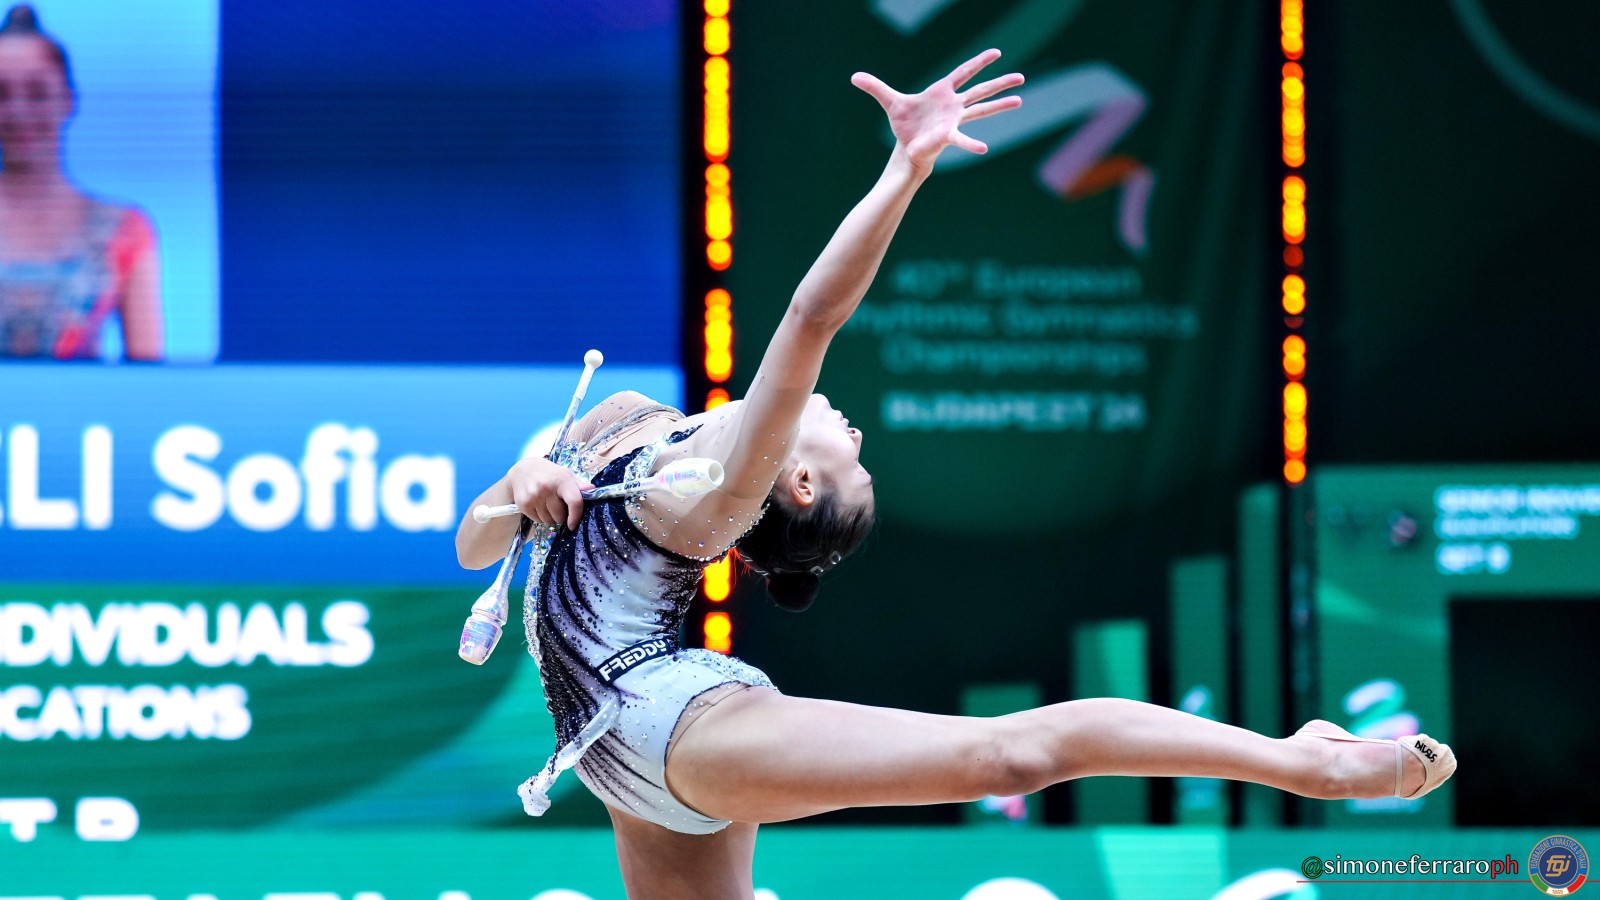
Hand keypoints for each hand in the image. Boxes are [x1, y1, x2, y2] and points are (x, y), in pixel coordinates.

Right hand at [506, 457, 592, 530]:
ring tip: (547, 505)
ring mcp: (534, 497)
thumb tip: (592, 489)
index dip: (576, 516)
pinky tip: (538, 505)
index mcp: (562, 479)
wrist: (523, 470)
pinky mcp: (524, 504)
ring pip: (548, 521)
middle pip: (560, 516)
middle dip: (561, 515)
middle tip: (558, 506)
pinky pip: (538, 520)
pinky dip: (540, 517)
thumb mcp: (565, 475)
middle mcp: (547, 488)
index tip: (573, 524)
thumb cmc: (550, 474)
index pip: (574, 502)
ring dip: (550, 517)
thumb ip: (578, 485)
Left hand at [852, 48, 1023, 172]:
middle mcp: (954, 105)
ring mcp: (954, 120)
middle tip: (1022, 77)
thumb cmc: (905, 125)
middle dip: (1000, 82)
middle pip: (981, 89)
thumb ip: (875, 87)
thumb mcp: (889, 102)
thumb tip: (854, 76)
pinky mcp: (948, 135)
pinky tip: (983, 149)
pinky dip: (970, 144)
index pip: (964, 72)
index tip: (997, 53)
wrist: (907, 148)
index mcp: (942, 92)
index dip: (979, 62)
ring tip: (1020, 100)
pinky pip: (962, 139)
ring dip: (1000, 105)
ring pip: (981, 109)